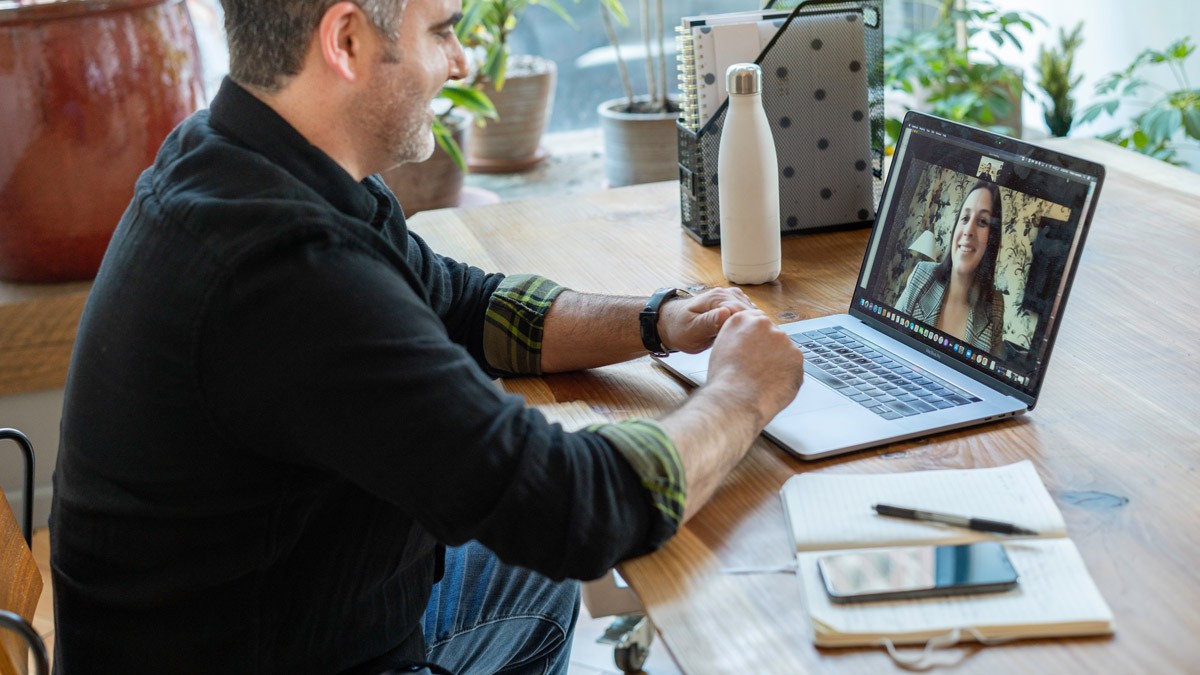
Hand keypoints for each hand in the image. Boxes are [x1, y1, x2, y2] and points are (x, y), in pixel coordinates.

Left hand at [658, 287, 755, 353]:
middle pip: (751, 312)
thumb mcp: (692, 329)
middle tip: (751, 348)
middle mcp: (727, 294)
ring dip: (752, 327)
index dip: (749, 329)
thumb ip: (709, 322)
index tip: (750, 344)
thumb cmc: (679, 328)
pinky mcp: (733, 305)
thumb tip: (726, 313)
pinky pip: (748, 314)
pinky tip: (745, 337)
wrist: (671, 324)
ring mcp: (731, 298)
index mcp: (717, 298)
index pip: (744, 312)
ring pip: (752, 313)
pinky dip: (749, 325)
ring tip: (749, 344)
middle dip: (753, 329)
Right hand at [703, 309, 804, 427]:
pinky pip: (794, 366)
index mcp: (742, 320)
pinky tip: (773, 385)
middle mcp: (764, 325)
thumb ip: (738, 338)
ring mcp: (783, 340)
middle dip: (769, 350)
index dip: (757, 338)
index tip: (757, 349)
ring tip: (763, 380)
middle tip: (759, 369)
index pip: (757, 321)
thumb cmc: (724, 380)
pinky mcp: (797, 356)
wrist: (736, 399)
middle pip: (773, 335)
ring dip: (779, 363)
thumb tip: (748, 342)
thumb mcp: (721, 348)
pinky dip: (787, 376)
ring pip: (785, 351)